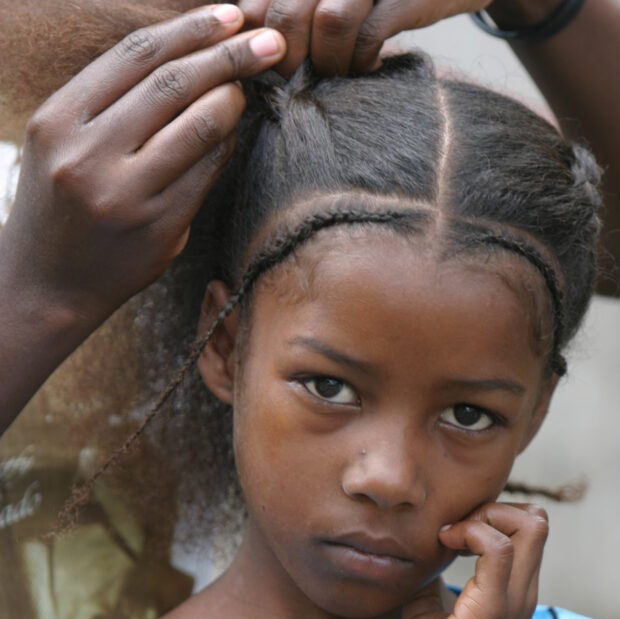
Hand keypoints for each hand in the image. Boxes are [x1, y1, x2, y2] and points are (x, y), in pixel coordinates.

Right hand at [1, 6, 285, 334]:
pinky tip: (235, 133)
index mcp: (59, 119)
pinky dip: (226, 146)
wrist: (45, 285)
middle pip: (171, 83)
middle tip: (269, 40)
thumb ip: (114, 104)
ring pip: (195, 126)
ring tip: (251, 85)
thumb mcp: (64, 142)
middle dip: (228, 54)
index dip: (190, 28)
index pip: (135, 55)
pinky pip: (205, 174)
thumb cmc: (62, 206)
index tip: (230, 13)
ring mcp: (123, 195)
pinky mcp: (156, 230)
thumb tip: (193, 59)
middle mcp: (87, 154)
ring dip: (232, 99)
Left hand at [242, 0, 485, 77]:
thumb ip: (296, 9)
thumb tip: (256, 43)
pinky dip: (363, 59)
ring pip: (329, 22)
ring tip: (339, 70)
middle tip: (301, 78)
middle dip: (290, 58)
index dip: (259, 33)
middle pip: (290, 12)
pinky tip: (370, 63)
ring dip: (329, 61)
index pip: (261, 1)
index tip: (271, 60)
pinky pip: (370, 34)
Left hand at [387, 502, 547, 618]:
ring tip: (447, 536)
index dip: (491, 516)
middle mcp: (522, 595)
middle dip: (491, 507)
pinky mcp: (490, 610)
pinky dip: (471, 531)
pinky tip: (444, 544)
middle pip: (537, 521)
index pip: (528, 532)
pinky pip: (498, 547)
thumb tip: (417, 556)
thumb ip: (431, 585)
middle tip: (451, 528)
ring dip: (483, 516)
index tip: (448, 532)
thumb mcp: (426, 615)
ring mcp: (511, 602)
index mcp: (511, 596)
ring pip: (530, 525)